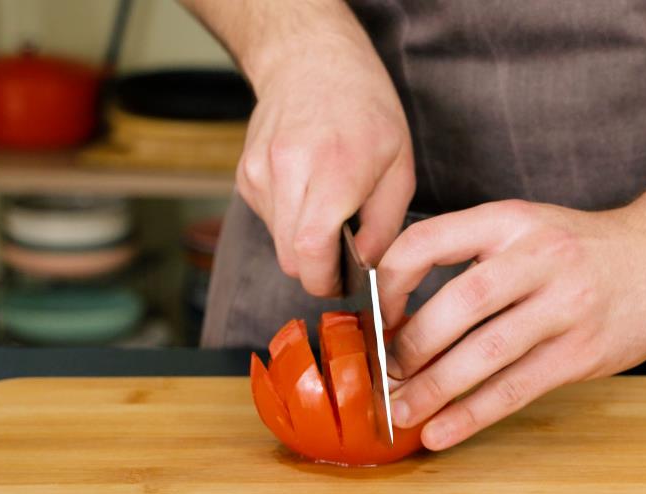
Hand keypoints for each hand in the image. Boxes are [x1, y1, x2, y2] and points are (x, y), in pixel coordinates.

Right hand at [236, 24, 413, 295]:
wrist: (311, 60)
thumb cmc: (365, 109)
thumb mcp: (399, 164)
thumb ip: (385, 224)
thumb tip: (366, 268)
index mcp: (334, 170)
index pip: (311, 251)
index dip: (326, 280)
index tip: (343, 281)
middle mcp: (289, 171)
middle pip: (290, 258)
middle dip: (317, 269)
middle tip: (342, 256)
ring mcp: (260, 172)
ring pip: (277, 243)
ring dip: (303, 242)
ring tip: (328, 207)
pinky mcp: (245, 174)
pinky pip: (269, 220)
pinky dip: (290, 220)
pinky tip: (307, 188)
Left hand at [377, 200, 645, 450]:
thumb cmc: (586, 249)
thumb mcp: (528, 228)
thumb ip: (475, 258)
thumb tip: (404, 314)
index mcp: (510, 220)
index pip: (428, 241)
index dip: (389, 282)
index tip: (376, 317)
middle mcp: (538, 257)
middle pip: (459, 303)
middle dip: (412, 344)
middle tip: (384, 374)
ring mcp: (566, 305)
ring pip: (487, 351)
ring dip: (435, 387)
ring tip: (401, 410)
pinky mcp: (584, 351)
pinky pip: (518, 388)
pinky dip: (474, 414)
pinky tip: (443, 430)